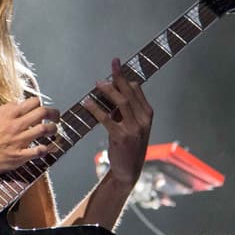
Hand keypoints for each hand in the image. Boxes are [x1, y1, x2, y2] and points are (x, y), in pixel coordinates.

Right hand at [0, 97, 60, 174]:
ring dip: (53, 129)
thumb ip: (4, 109)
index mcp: (8, 114)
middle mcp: (16, 126)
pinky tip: (47, 147)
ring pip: (44, 130)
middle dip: (53, 113)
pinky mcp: (19, 156)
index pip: (32, 103)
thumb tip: (17, 104)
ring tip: (54, 130)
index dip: (40, 104)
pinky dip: (46, 148)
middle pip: (43, 113)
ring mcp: (19, 141)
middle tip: (56, 116)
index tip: (41, 107)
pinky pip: (38, 151)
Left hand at [82, 57, 152, 187]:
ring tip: (97, 83)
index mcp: (148, 114)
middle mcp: (144, 119)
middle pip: (130, 92)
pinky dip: (96, 109)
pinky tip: (87, 103)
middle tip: (111, 64)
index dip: (126, 77)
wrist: (129, 170)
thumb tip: (116, 91)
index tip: (117, 66)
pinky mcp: (122, 137)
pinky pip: (107, 119)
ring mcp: (134, 128)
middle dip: (119, 77)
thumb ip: (126, 109)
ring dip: (108, 90)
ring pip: (121, 102)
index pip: (137, 90)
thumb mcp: (132, 125)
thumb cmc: (128, 145)